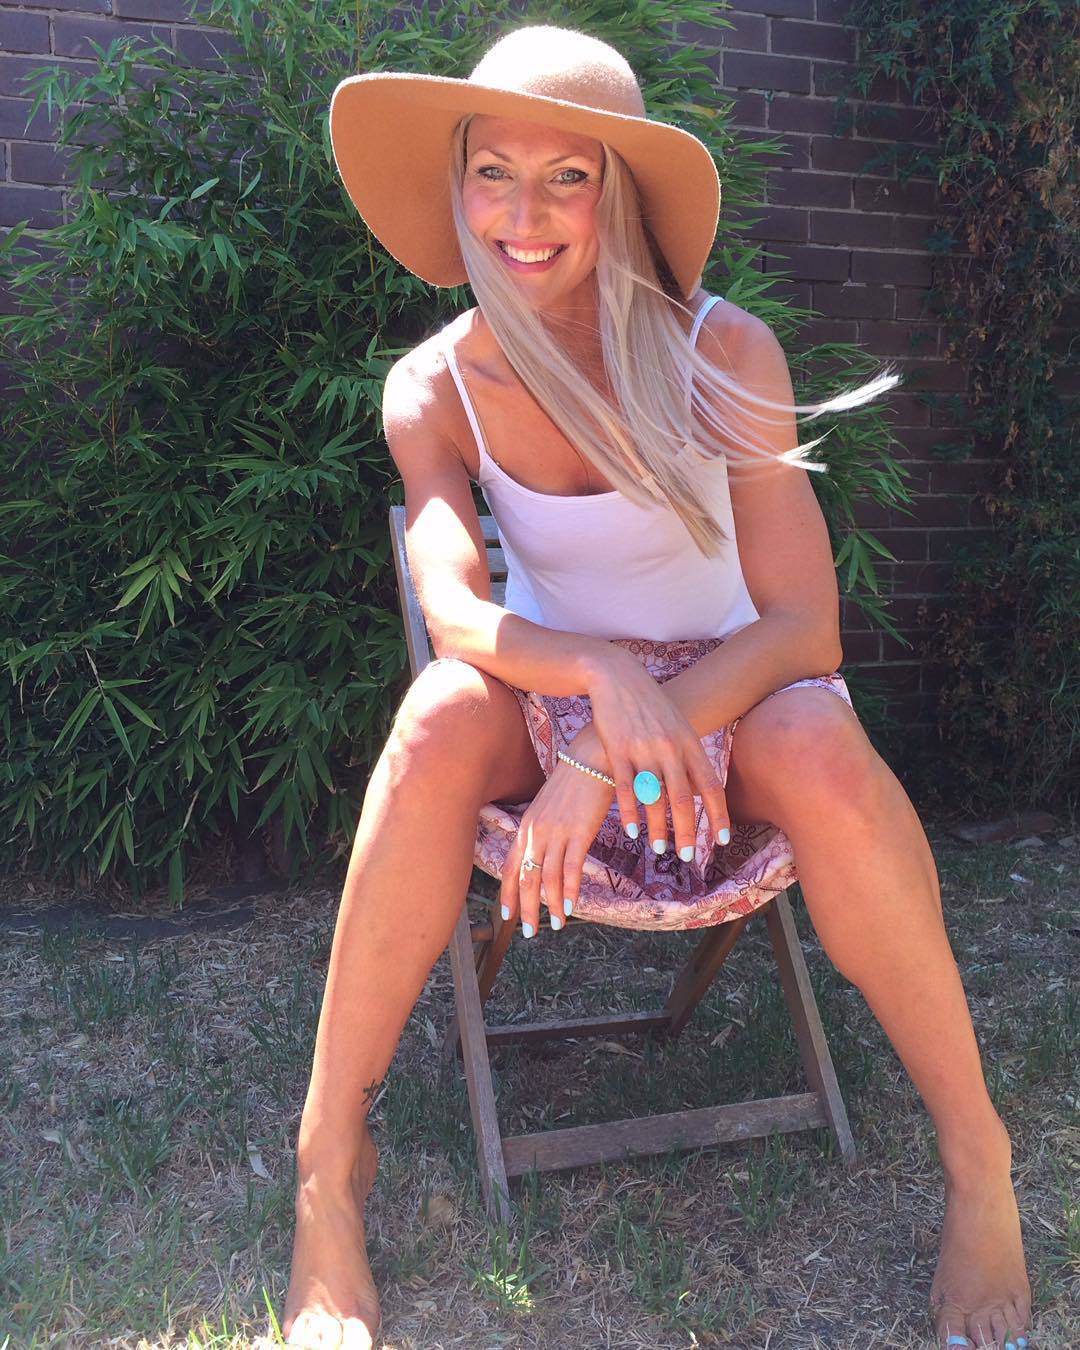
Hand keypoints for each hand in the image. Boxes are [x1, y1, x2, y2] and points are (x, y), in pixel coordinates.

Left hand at [498, 737, 615, 937]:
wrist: (593, 758)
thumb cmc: (573, 781)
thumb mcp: (547, 805)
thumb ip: (541, 829)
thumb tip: (540, 851)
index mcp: (526, 826)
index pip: (510, 866)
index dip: (508, 893)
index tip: (508, 915)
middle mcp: (536, 831)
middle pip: (526, 877)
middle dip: (526, 908)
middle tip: (529, 932)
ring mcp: (557, 832)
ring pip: (548, 878)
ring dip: (551, 905)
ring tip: (556, 925)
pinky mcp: (579, 832)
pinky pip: (571, 869)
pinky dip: (571, 891)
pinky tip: (572, 907)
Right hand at [583, 651, 729, 856]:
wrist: (618, 677)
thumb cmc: (650, 705)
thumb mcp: (676, 725)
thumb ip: (688, 756)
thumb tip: (700, 789)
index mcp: (689, 743)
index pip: (710, 785)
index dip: (718, 815)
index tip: (722, 840)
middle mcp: (670, 748)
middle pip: (683, 798)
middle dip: (687, 831)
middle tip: (688, 857)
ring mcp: (643, 749)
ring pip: (655, 797)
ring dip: (658, 828)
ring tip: (659, 849)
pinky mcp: (618, 750)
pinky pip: (627, 788)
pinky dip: (630, 813)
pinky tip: (632, 831)